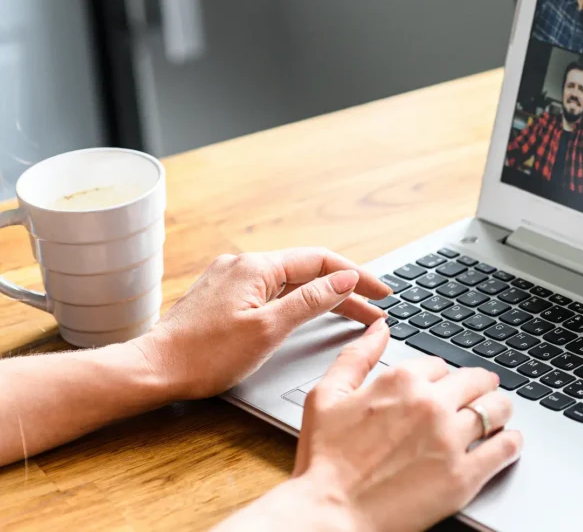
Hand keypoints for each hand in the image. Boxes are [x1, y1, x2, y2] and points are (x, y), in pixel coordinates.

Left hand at [133, 247, 390, 400]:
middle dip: (345, 291)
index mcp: (257, 266)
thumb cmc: (205, 356)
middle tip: (376, 311)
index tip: (382, 293)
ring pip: (290, 282)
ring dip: (323, 297)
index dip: (357, 277)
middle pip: (308, 271)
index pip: (321, 261)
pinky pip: (271, 291)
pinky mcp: (222, 296)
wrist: (152, 370)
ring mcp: (231, 279)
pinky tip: (309, 314)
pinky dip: (297, 302)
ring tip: (353, 316)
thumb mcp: (269, 329)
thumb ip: (312, 300)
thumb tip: (345, 279)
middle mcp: (244, 264)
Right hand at [292, 319, 522, 531]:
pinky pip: (505, 448)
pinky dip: (511, 442)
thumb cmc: (325, 461)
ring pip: (496, 408)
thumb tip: (380, 327)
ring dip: (500, 408)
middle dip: (480, 386)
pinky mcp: (463, 475)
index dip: (443, 377)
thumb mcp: (326, 396)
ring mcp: (450, 439)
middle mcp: (430, 404)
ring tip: (497, 415)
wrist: (330, 515)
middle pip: (477, 381)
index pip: (441, 365)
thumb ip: (356, 356)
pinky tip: (507, 441)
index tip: (444, 387)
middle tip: (482, 393)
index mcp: (401, 380)